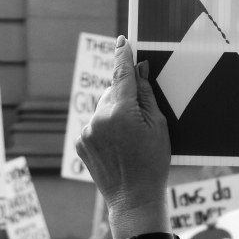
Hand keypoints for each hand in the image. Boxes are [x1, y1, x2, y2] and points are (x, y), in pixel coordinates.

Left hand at [76, 38, 172, 238]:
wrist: (133, 198)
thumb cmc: (152, 163)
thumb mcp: (158, 126)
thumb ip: (146, 95)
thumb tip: (140, 70)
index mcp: (121, 112)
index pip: (122, 74)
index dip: (123, 55)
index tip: (122, 41)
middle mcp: (99, 118)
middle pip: (112, 93)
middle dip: (124, 97)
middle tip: (140, 119)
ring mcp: (87, 131)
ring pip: (103, 109)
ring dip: (115, 114)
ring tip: (129, 139)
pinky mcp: (80, 143)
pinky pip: (94, 124)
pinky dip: (105, 128)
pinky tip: (118, 146)